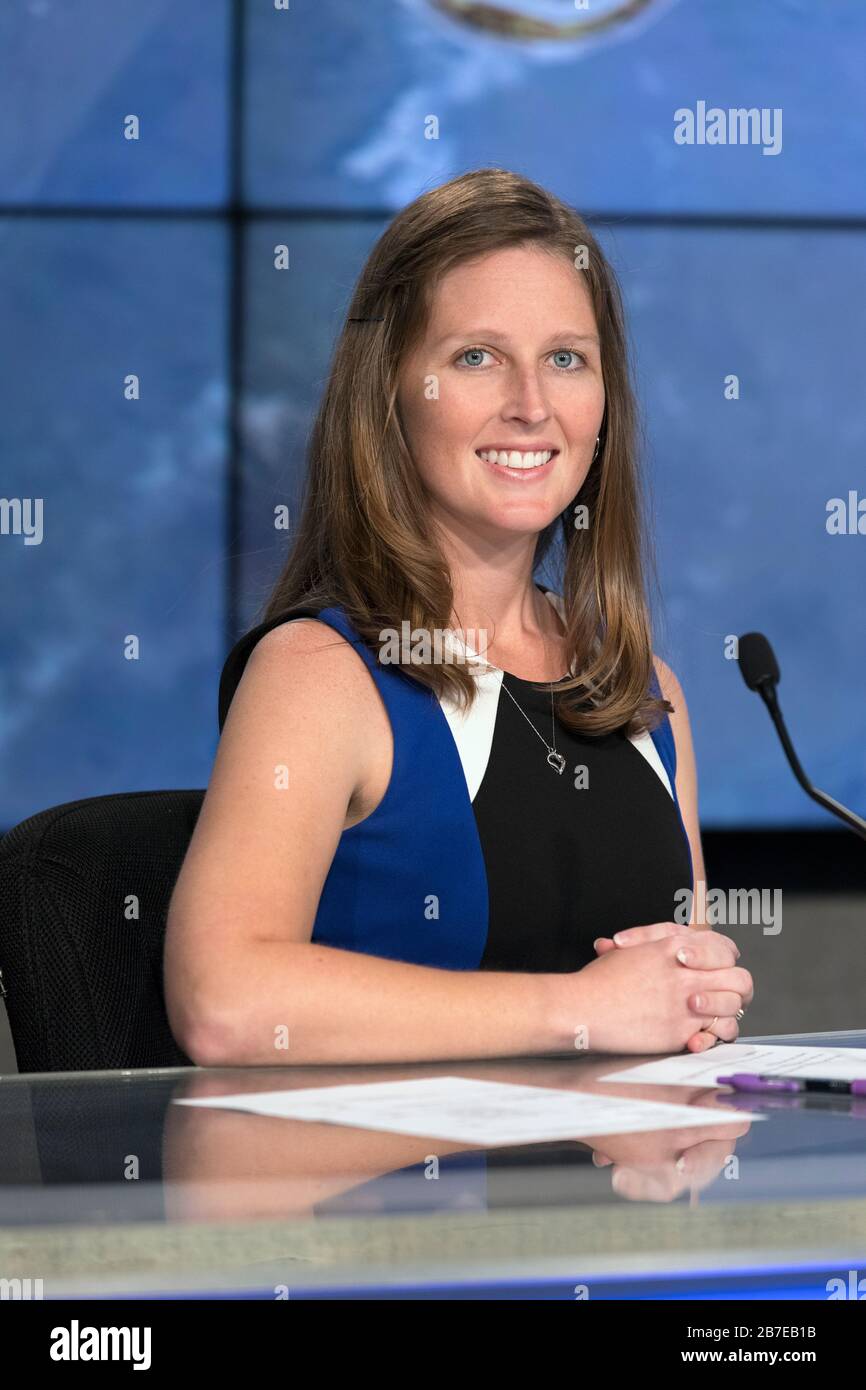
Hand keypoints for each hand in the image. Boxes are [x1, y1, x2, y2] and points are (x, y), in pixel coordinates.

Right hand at [592, 922, 752, 1051]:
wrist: (584, 1007)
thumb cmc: (600, 980)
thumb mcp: (631, 948)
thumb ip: (659, 944)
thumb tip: (679, 947)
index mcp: (675, 946)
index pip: (725, 949)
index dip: (726, 960)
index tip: (719, 970)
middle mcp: (687, 973)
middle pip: (740, 980)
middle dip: (738, 990)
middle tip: (727, 997)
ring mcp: (687, 1004)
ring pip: (734, 1009)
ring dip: (726, 1013)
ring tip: (710, 1017)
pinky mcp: (681, 1031)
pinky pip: (716, 1035)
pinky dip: (713, 1037)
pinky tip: (699, 1037)